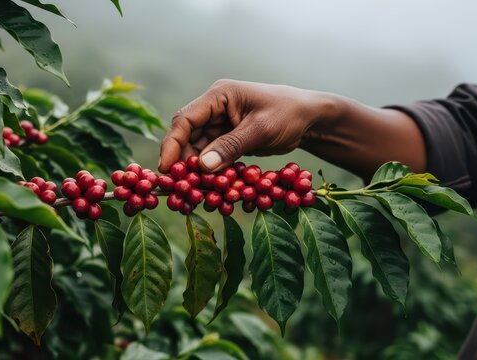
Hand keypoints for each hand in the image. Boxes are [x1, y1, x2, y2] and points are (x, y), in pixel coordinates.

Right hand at [158, 79, 337, 172]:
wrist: (309, 118)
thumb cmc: (289, 114)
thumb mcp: (261, 129)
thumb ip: (232, 146)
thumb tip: (203, 166)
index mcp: (219, 95)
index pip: (186, 119)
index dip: (173, 144)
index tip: (167, 169)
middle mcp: (214, 109)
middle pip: (187, 136)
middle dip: (182, 161)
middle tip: (178, 187)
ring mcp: (219, 124)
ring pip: (197, 149)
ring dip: (195, 170)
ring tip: (193, 192)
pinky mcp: (227, 139)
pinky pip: (212, 157)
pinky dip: (210, 172)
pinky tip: (209, 188)